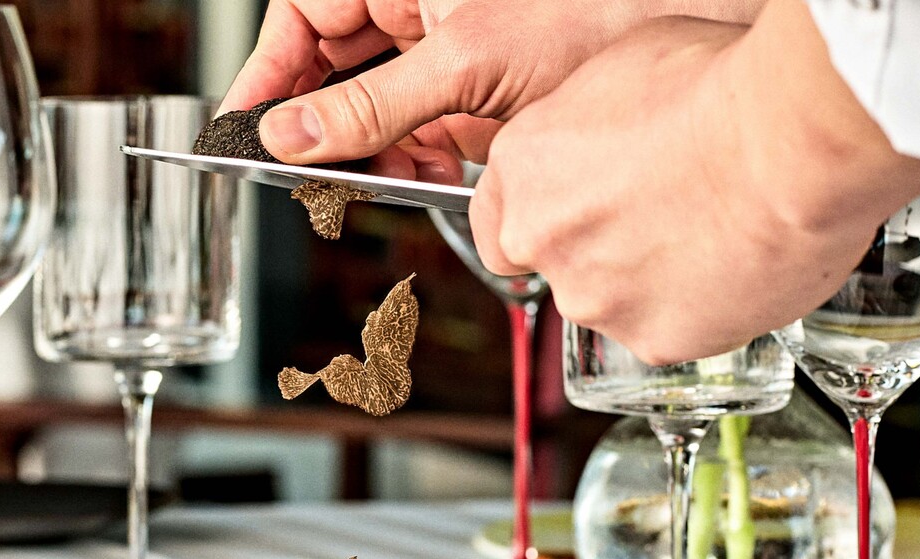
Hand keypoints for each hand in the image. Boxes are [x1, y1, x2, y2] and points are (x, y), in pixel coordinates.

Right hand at [221, 0, 763, 179]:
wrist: (672, 41)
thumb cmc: (589, 13)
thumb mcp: (465, 62)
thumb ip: (372, 106)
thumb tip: (292, 137)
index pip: (303, 16)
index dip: (270, 74)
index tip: (247, 128)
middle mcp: (415, 7)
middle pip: (332, 67)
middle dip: (322, 123)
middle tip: (308, 170)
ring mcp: (442, 50)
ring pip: (371, 107)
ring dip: (368, 152)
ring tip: (374, 180)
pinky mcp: (470, 93)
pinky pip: (415, 131)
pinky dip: (411, 163)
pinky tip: (420, 177)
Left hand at [470, 0, 919, 363]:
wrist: (790, 140)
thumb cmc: (718, 86)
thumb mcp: (621, 70)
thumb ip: (581, 124)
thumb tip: (592, 136)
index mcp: (524, 169)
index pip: (495, 223)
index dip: (540, 218)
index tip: (569, 215)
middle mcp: (545, 242)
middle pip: (556, 264)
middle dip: (597, 248)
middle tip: (658, 215)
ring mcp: (596, 299)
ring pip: (611, 302)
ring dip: (646, 279)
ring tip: (706, 232)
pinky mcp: (652, 340)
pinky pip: (666, 330)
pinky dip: (694, 308)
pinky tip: (729, 264)